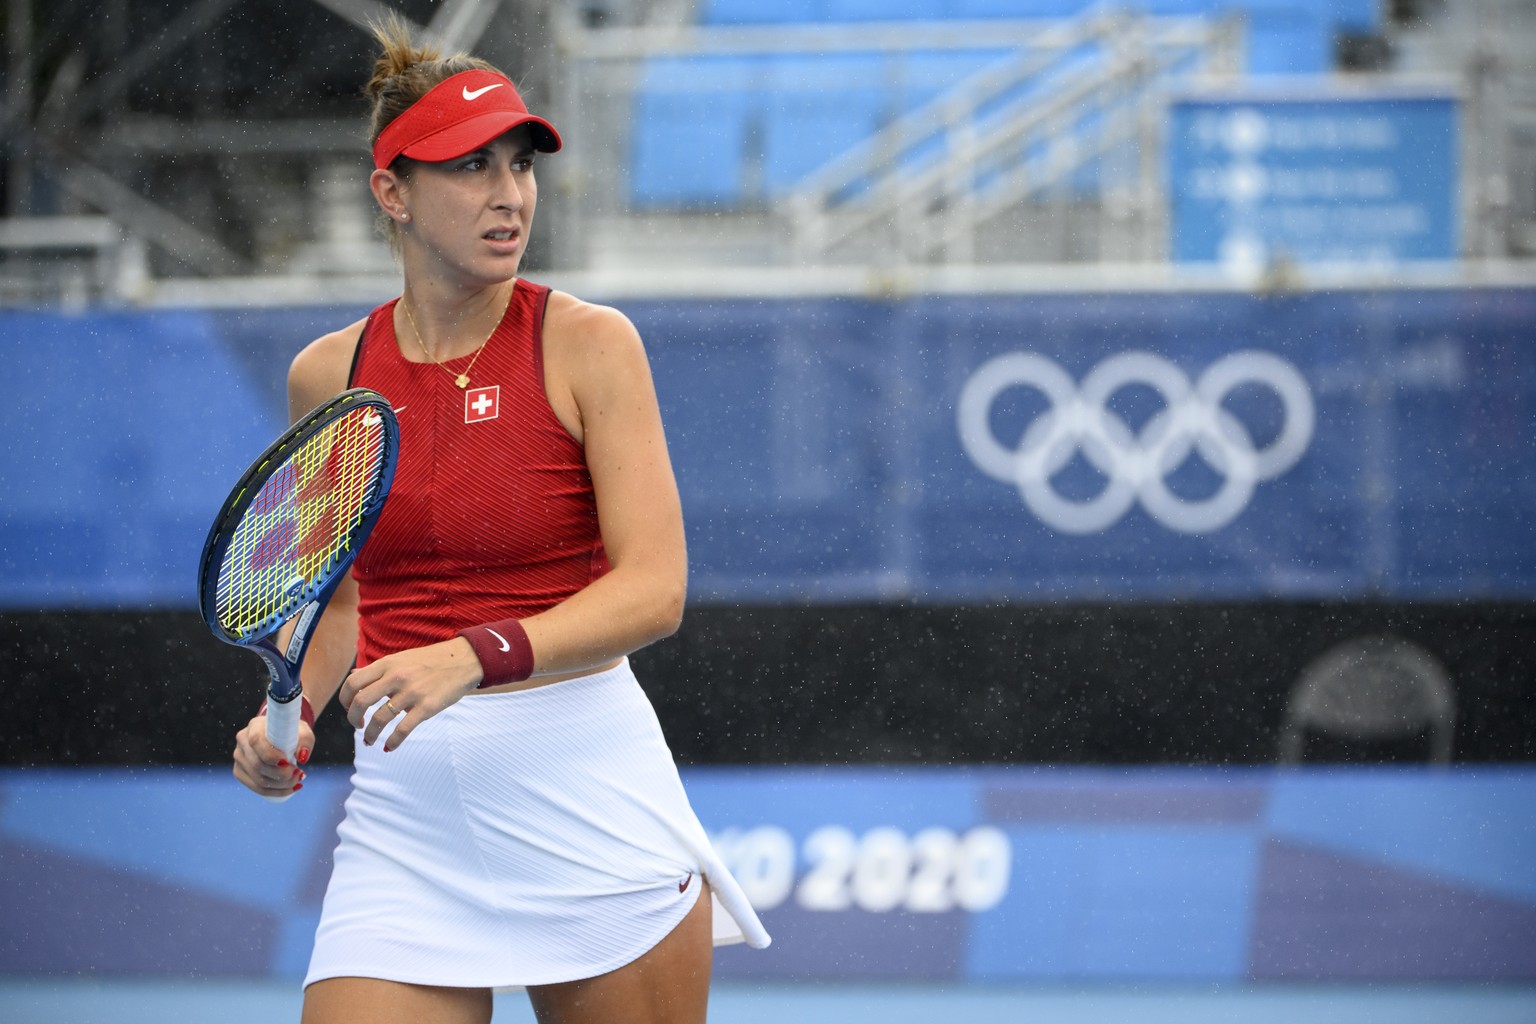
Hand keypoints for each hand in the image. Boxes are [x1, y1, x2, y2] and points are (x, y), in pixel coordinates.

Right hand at [232, 714, 312, 797]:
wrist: (280, 735)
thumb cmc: (291, 732)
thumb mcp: (302, 731)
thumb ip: (305, 741)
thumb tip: (302, 758)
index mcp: (255, 726)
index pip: (256, 741)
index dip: (271, 755)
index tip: (287, 762)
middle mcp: (242, 741)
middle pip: (258, 765)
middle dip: (281, 775)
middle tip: (300, 774)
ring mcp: (239, 757)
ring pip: (258, 779)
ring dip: (281, 786)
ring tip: (297, 781)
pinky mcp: (239, 771)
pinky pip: (255, 787)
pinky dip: (274, 792)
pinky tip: (290, 789)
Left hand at [339, 637, 482, 751]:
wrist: (464, 660)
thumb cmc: (431, 661)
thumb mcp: (401, 658)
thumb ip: (378, 669)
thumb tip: (353, 675)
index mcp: (387, 664)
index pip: (353, 682)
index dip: (344, 700)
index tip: (349, 709)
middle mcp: (396, 677)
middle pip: (360, 702)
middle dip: (353, 719)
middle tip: (358, 726)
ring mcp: (412, 692)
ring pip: (379, 719)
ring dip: (370, 735)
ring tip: (369, 741)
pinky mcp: (427, 707)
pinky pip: (402, 730)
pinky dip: (392, 742)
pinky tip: (389, 747)